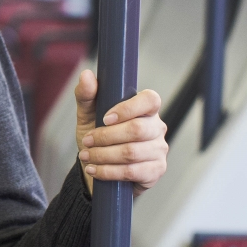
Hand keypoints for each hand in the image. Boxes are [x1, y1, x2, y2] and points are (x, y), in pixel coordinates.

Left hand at [74, 68, 167, 197]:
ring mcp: (159, 150)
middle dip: (106, 137)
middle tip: (87, 141)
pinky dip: (108, 172)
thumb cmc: (97, 136)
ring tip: (87, 156)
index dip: (128, 109)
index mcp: (145, 108)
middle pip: (137, 130)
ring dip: (103, 156)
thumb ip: (87, 95)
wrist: (97, 166)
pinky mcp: (156, 170)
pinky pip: (133, 172)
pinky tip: (95, 170)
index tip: (105, 118)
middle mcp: (157, 127)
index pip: (150, 100)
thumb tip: (87, 75)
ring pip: (132, 153)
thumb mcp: (88, 114)